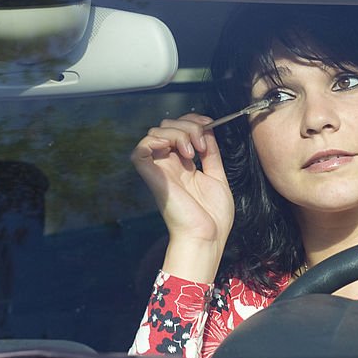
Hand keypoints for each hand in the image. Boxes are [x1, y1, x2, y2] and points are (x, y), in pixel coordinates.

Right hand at [131, 113, 233, 279]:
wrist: (206, 236)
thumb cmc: (212, 217)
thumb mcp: (217, 177)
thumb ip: (212, 154)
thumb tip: (209, 132)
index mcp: (183, 166)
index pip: (179, 129)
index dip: (193, 121)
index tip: (210, 126)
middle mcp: (169, 165)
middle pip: (167, 126)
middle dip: (188, 125)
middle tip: (202, 145)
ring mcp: (160, 170)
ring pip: (155, 132)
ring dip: (178, 132)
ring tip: (193, 151)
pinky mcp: (152, 176)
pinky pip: (140, 149)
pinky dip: (156, 140)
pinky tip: (175, 148)